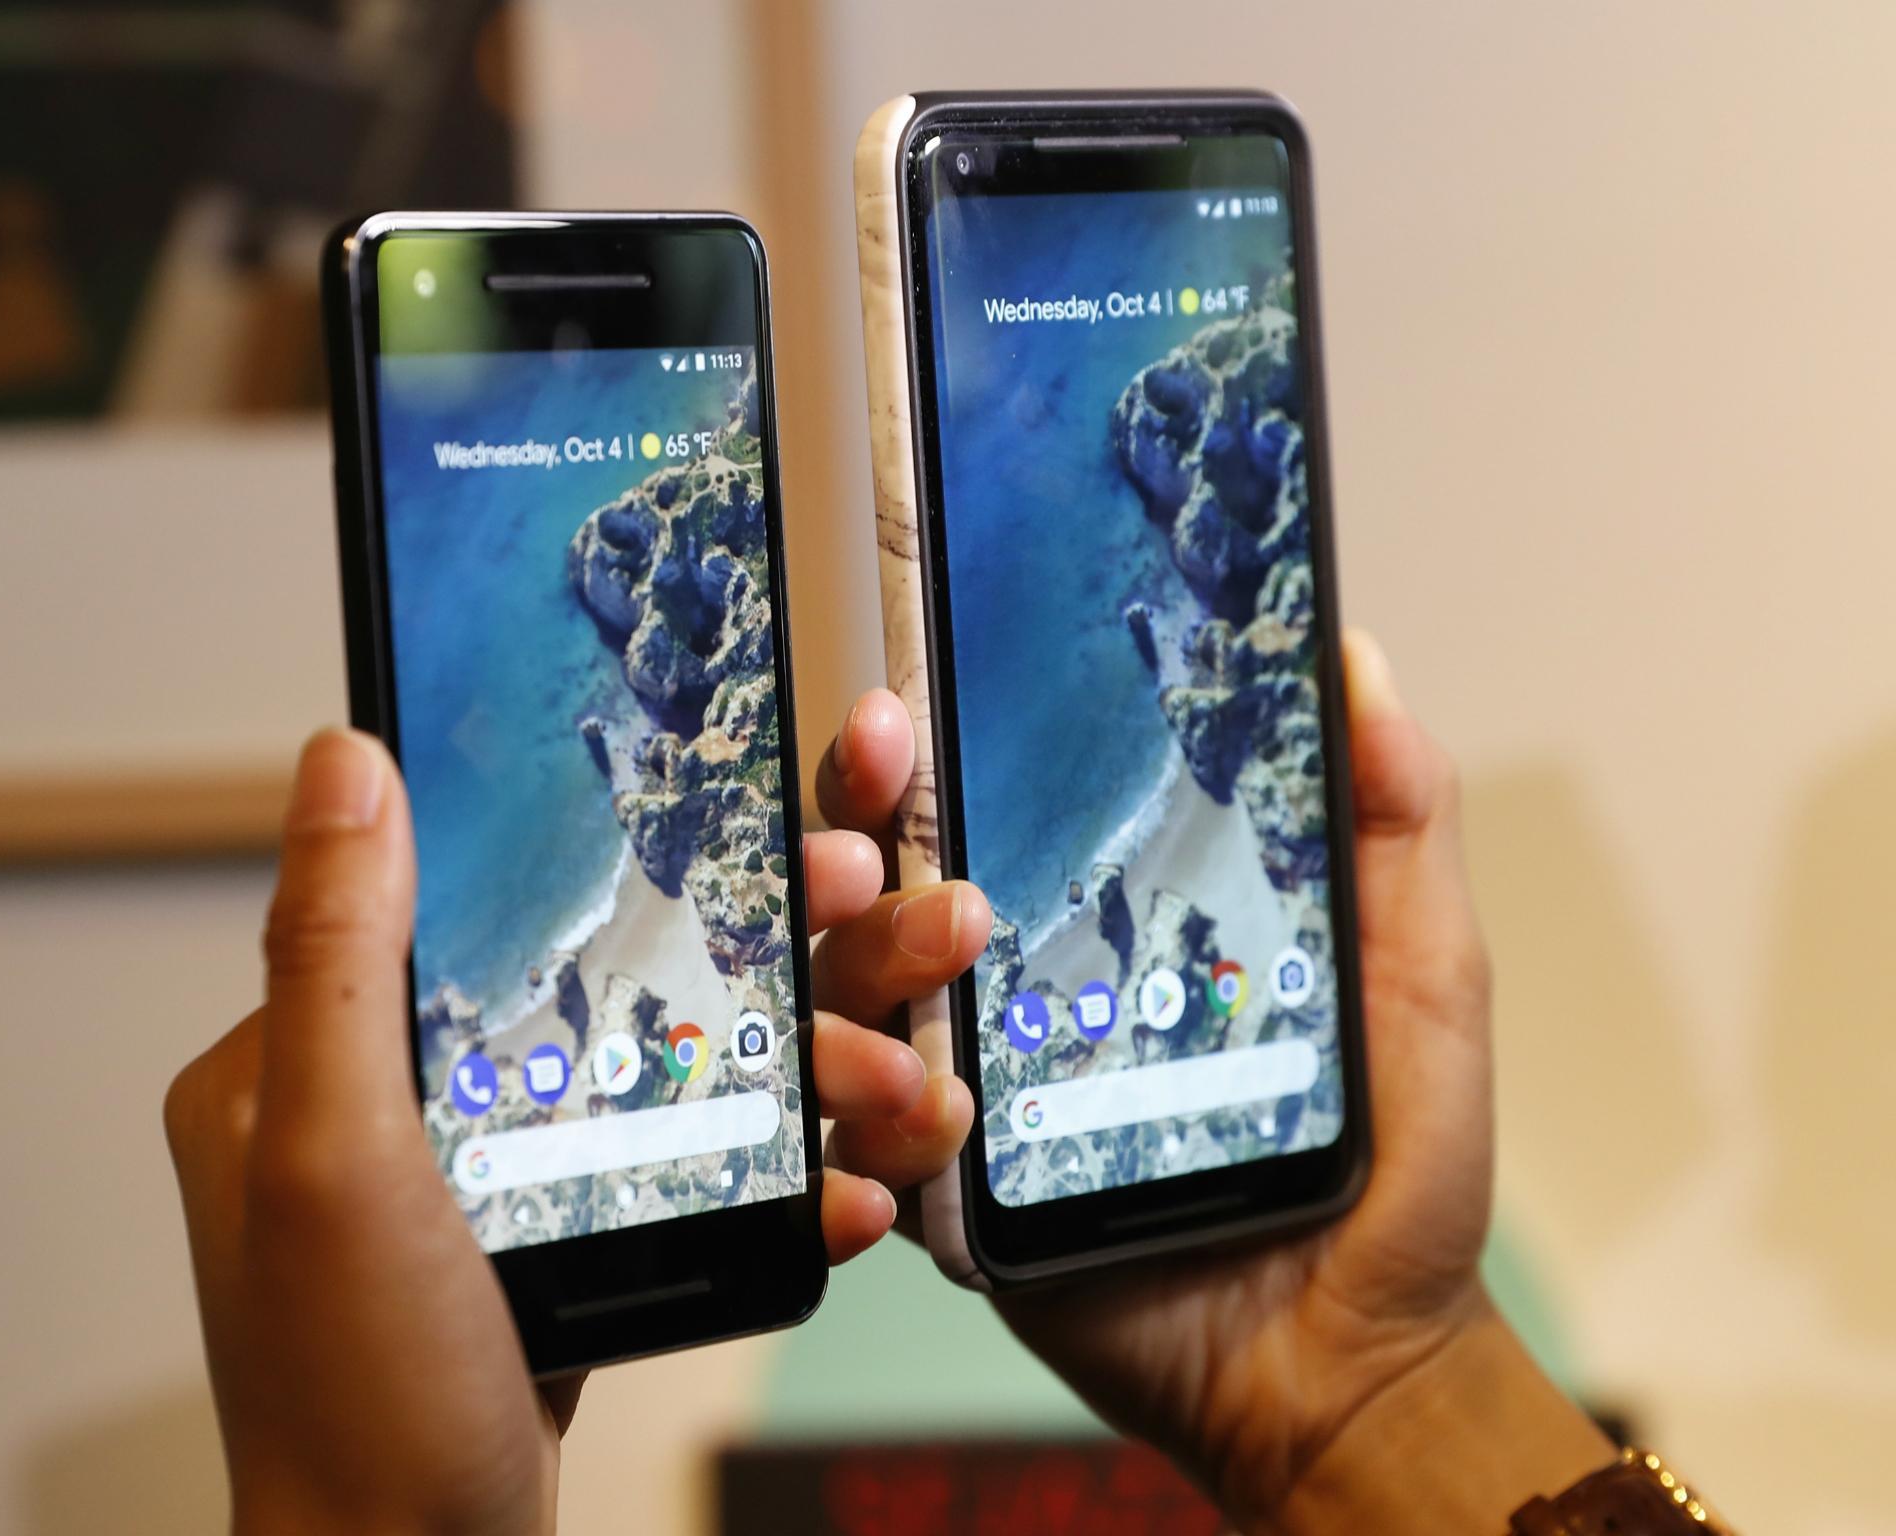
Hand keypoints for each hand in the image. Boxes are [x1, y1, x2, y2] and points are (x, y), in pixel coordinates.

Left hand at [163, 729, 980, 1535]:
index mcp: (309, 1061)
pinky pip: (681, 1169)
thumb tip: (346, 761)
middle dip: (767, 964)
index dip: (640, 855)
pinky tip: (853, 1182)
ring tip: (902, 1086)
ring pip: (665, 1070)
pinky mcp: (555, 1241)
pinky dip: (775, 1175)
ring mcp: (485, 1178)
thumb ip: (338, 958)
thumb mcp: (340, 1158)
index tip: (777, 837)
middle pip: (603, 975)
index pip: (483, 895)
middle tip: (887, 937)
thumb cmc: (361, 1403)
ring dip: (802, 1071)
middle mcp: (395, 1105)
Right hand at [822, 640, 1610, 1533]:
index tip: (895, 726)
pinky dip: (854, 1167)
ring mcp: (960, 1101)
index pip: (950, 807)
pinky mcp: (949, 1213)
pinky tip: (904, 1181)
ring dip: (849, 1027)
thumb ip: (1390, 823)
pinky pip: (849, 1174)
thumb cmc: (1386, 1159)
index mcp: (1080, 916)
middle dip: (846, 877)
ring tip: (932, 1074)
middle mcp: (995, 994)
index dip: (893, 758)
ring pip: (830, 1026)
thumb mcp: (1414, 974)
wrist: (1356, 1355)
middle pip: (855, 902)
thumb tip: (1356, 658)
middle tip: (897, 888)